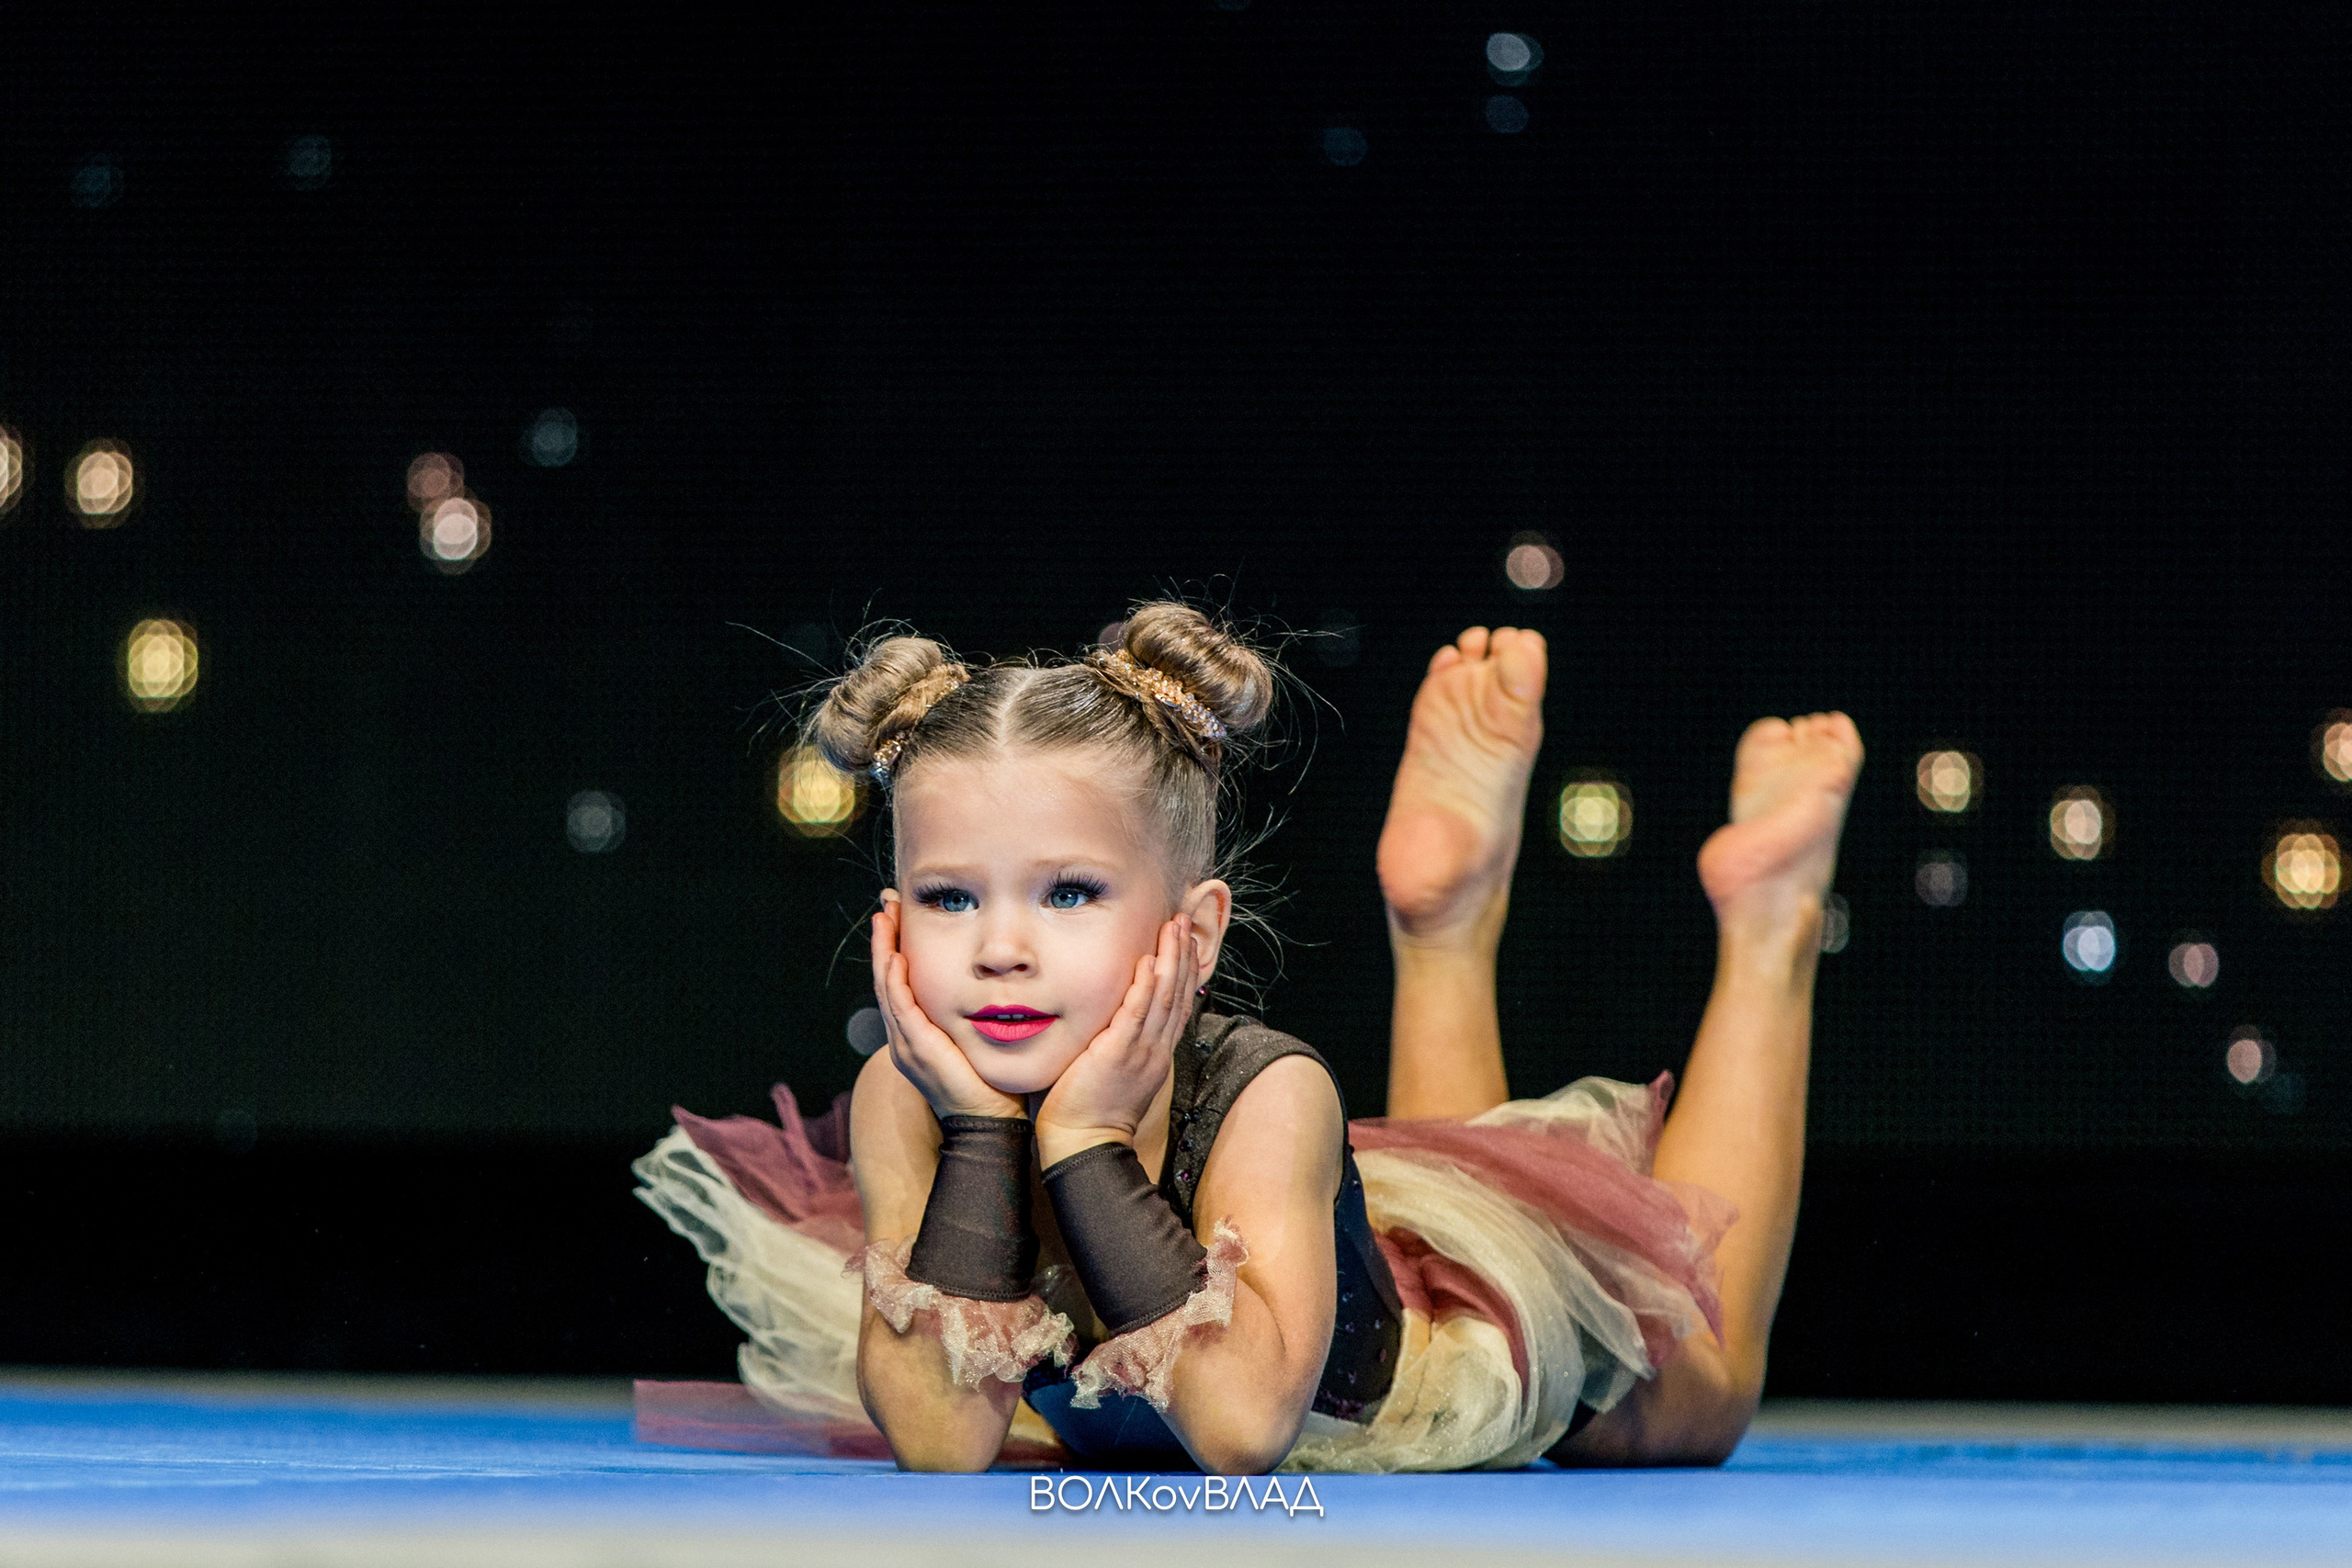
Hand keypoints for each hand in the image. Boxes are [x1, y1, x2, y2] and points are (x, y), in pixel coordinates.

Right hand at [870, 897, 1025, 1121]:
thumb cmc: (991, 1086)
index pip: (899, 984)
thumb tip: (995, 988)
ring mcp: (907, 1045)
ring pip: (887, 988)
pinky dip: (895, 980)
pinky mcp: (917, 1049)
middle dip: (884, 940)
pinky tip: (895, 955)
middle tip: (886, 904)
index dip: (895, 948)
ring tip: (884, 917)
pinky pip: (901, 1008)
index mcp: (917, 1036)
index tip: (899, 916)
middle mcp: (905, 1038)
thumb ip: (976, 1015)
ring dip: (883, 950)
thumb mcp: (977, 1041)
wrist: (991, 1125)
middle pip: (886, 979)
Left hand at [1034, 913, 1199, 1165]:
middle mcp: (1155, 1051)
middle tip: (1185, 919)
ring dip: (1171, 959)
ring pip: (1165, 998)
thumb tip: (1115, 1022)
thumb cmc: (1090, 1113)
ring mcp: (1141, 1053)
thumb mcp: (1116, 1074)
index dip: (1184, 970)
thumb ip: (1121, 1046)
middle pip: (1178, 994)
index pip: (1178, 1005)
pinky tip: (1149, 961)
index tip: (1185, 941)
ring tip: (1174, 926)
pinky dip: (1146, 986)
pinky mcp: (1118, 1054)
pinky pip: (1137, 1014)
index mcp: (1156, 1056)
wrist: (1084, 1145)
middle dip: (1183, 953)